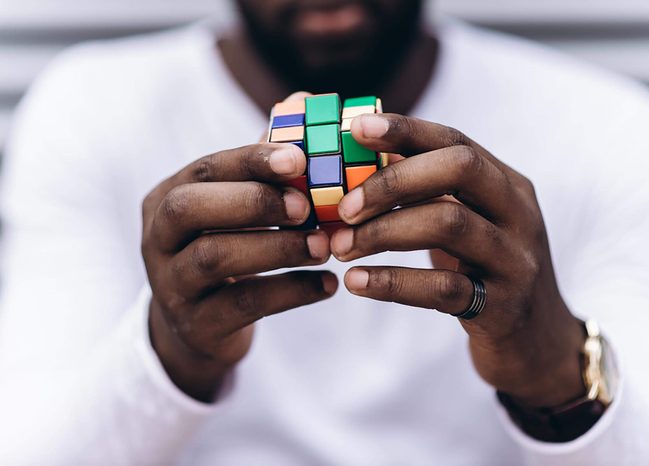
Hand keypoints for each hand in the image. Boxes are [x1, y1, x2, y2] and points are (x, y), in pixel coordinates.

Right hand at [141, 139, 336, 401]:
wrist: (198, 327)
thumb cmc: (227, 249)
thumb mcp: (234, 209)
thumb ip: (264, 163)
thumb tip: (304, 99)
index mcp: (167, 198)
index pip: (204, 170)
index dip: (250, 161)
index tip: (299, 159)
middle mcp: (157, 237)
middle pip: (190, 208)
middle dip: (253, 200)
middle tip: (308, 206)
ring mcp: (170, 284)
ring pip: (215, 257)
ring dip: (278, 247)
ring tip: (326, 246)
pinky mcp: (195, 324)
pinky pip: (243, 305)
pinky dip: (291, 292)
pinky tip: (328, 285)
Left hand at [330, 114, 585, 406]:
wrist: (536, 343)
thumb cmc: (485, 273)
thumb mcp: (468, 226)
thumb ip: (430, 193)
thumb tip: (365, 160)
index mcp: (507, 184)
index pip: (456, 141)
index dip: (405, 130)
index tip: (355, 128)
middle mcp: (519, 213)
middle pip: (459, 168)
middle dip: (393, 180)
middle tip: (344, 206)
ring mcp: (515, 259)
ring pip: (449, 223)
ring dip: (383, 231)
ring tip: (340, 247)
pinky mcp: (503, 307)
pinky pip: (442, 288)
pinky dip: (392, 282)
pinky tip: (355, 283)